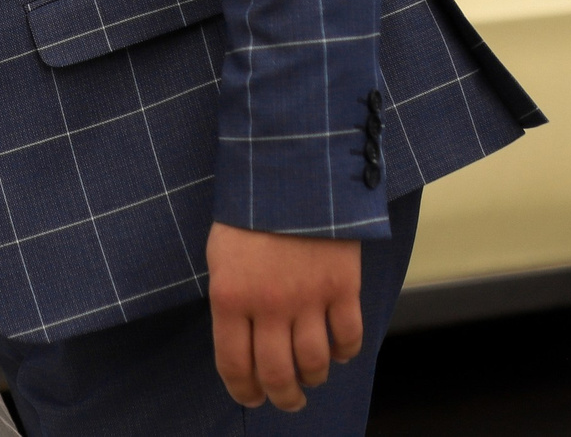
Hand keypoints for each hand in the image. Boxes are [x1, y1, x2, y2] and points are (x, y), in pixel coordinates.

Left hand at [207, 223, 363, 412]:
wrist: (290, 170)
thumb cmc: (249, 211)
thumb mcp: (221, 255)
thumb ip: (231, 300)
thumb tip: (242, 341)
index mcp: (230, 297)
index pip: (234, 364)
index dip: (243, 390)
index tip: (250, 398)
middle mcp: (269, 305)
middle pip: (277, 373)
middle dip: (282, 396)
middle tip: (287, 400)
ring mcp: (309, 298)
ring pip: (314, 362)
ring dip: (314, 378)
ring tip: (312, 378)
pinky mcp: (343, 286)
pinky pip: (349, 337)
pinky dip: (345, 352)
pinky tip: (339, 351)